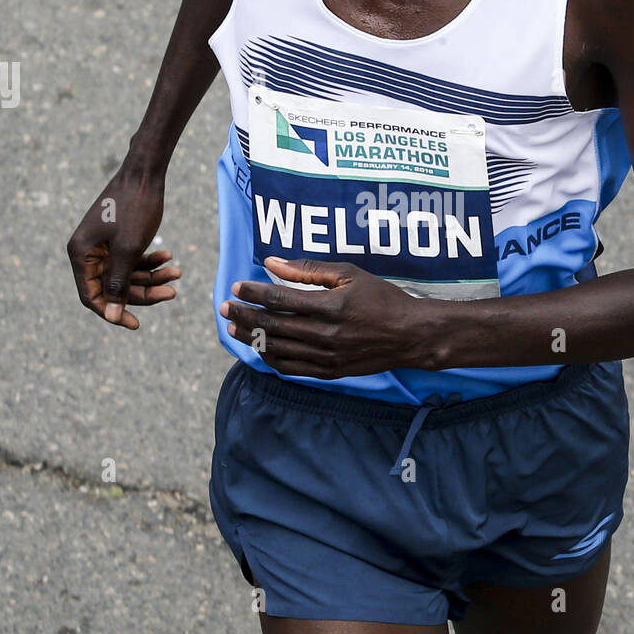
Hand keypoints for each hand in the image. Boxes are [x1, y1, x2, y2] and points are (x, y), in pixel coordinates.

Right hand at [66, 167, 180, 328]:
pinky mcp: (117, 239)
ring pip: (127, 275)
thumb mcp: (128, 250)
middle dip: (143, 292)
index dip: (113, 312)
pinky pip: (132, 260)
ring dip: (152, 277)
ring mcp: (103, 245)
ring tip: (176, 271)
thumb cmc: (134, 208)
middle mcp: (88, 251)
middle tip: (172, 292)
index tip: (136, 324)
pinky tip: (169, 257)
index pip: (92, 296)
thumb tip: (112, 316)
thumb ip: (119, 285)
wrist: (145, 173)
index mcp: (81, 254)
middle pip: (113, 287)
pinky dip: (150, 261)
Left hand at [220, 256, 438, 377]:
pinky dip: (269, 358)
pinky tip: (259, 348)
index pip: (279, 298)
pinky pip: (290, 368)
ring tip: (234, 327)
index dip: (253, 291)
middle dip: (243, 315)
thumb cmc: (381, 298)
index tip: (236, 285)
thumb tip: (272, 262)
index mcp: (329, 306)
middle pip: (271, 325)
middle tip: (225, 306)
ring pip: (275, 349)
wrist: (409, 335)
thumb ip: (308, 269)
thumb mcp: (349, 274)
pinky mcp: (328, 371)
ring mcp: (325, 356)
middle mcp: (324, 334)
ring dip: (250, 337)